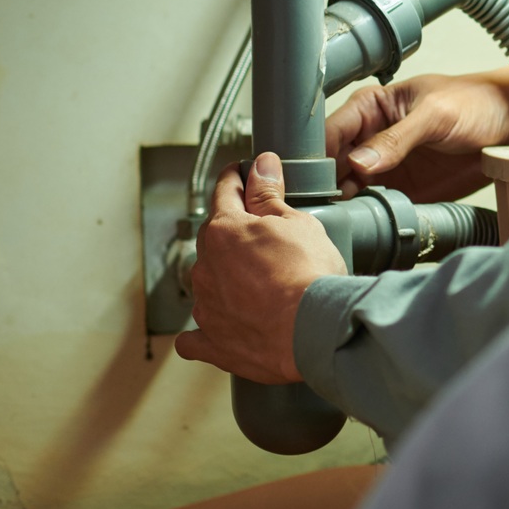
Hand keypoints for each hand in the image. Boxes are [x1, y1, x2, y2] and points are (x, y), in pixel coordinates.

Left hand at [175, 153, 346, 382]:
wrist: (313, 331)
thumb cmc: (308, 275)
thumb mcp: (297, 222)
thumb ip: (270, 195)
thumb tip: (261, 166)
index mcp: (224, 230)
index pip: (225, 192)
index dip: (236, 178)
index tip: (242, 173)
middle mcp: (205, 266)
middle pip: (215, 238)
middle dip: (234, 231)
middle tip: (265, 232)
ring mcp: (206, 306)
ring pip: (207, 282)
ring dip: (225, 277)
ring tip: (259, 283)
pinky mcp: (212, 342)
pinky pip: (196, 336)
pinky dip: (206, 329)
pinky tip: (221, 325)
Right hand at [325, 71, 508, 202]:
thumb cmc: (476, 103)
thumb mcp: (435, 115)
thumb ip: (397, 138)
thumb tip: (359, 162)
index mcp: (371, 107)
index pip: (329, 132)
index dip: (316, 156)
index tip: (311, 182)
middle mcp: (370, 136)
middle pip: (331, 164)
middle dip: (324, 185)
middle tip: (320, 208)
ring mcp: (384, 165)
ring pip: (347, 188)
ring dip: (342, 203)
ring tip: (338, 218)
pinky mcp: (402, 188)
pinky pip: (373, 204)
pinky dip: (364, 214)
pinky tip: (360, 223)